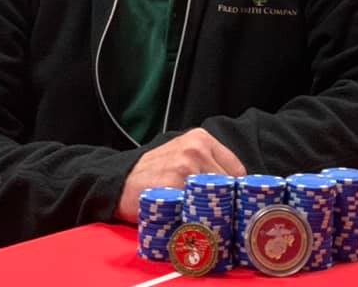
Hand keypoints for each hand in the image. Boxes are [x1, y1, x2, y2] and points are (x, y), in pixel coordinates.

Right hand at [116, 128, 245, 222]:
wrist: (120, 183)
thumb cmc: (155, 173)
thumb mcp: (183, 157)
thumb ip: (208, 165)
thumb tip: (237, 188)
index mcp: (201, 139)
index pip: (237, 170)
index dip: (233, 190)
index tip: (225, 203)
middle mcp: (195, 148)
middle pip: (229, 184)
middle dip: (224, 203)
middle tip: (212, 215)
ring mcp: (185, 166)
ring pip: (216, 197)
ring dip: (211, 212)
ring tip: (198, 217)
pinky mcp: (174, 184)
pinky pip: (198, 208)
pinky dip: (196, 218)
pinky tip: (187, 219)